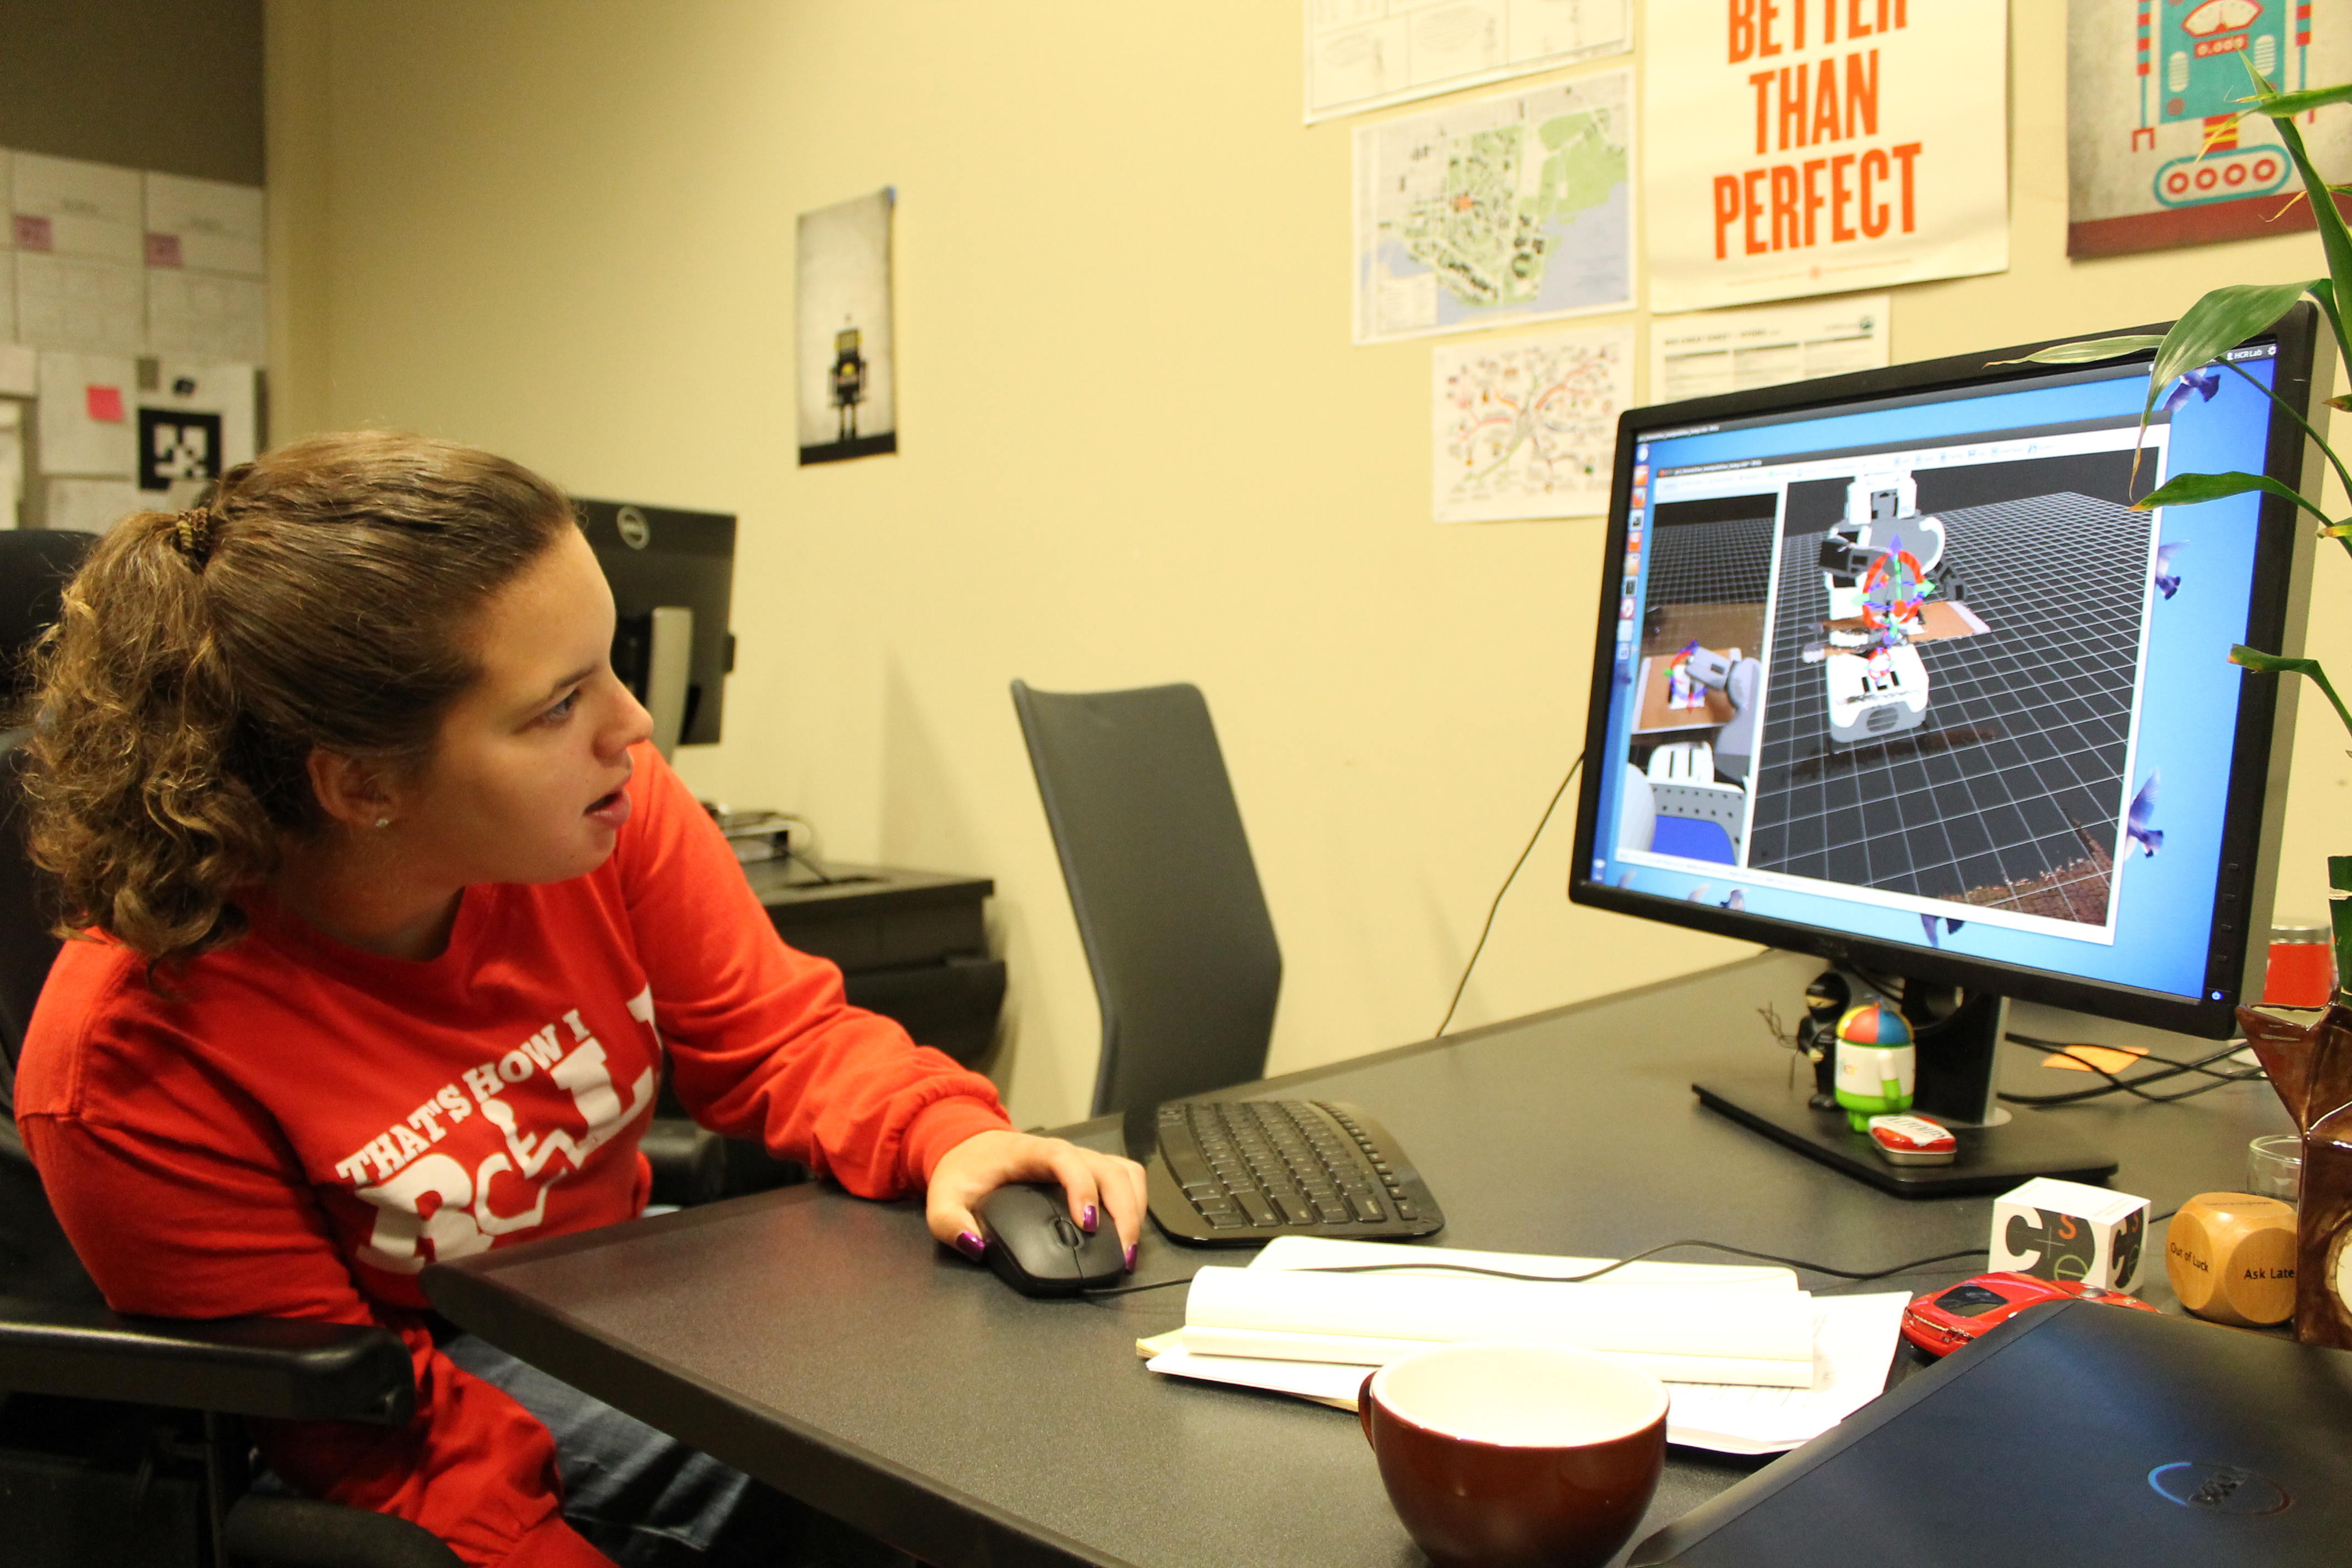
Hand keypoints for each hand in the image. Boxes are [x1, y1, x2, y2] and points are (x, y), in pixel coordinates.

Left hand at [926, 1129, 1147, 1264]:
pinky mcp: (1089, 1170)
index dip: (1083, 1188)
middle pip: (1109, 1169)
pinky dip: (1135, 1201)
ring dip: (1135, 1208)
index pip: (1067, 1160)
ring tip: (1129, 1248)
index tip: (1087, 1223)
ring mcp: (1081, 1159)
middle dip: (1124, 1210)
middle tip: (1122, 1252)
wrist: (970, 1149)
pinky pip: (1125, 1176)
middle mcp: (1063, 1153)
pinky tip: (1129, 1230)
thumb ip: (951, 1224)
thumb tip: (975, 1247)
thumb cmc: (964, 1171)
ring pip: (1125, 1172)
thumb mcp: (944, 1199)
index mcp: (1030, 1153)